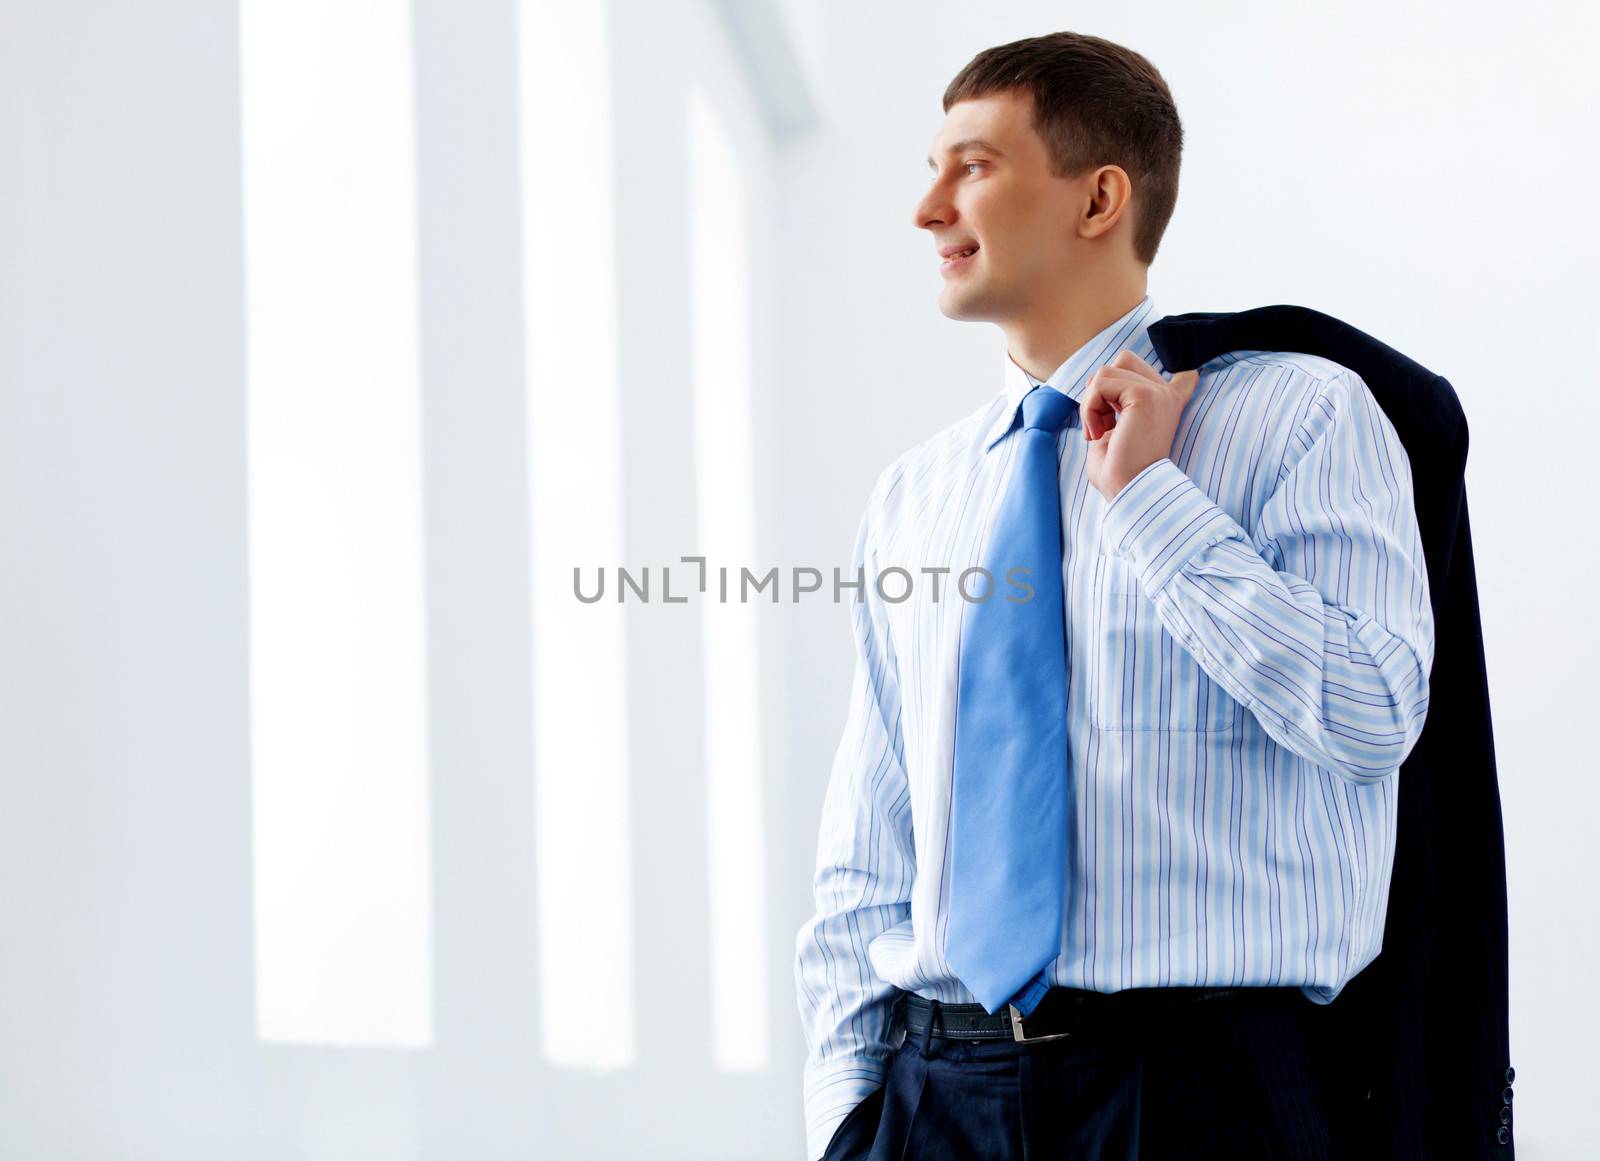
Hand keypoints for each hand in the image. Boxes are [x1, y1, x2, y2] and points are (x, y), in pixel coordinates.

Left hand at [1081, 350, 1199, 500]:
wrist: (1127, 492)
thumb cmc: (1117, 473)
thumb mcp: (1114, 432)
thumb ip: (1111, 405)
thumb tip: (1097, 381)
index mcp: (1165, 407)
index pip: (1179, 377)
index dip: (1168, 377)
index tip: (1185, 382)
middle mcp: (1167, 396)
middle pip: (1124, 359)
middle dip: (1099, 387)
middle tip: (1100, 423)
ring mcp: (1158, 393)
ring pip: (1106, 371)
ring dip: (1090, 404)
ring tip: (1098, 432)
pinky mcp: (1144, 395)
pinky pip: (1100, 384)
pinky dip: (1089, 408)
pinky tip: (1098, 433)